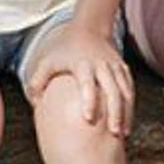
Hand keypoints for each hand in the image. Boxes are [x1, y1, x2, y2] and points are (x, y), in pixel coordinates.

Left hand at [27, 21, 133, 137]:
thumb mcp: (48, 61)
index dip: (89, 100)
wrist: (89, 29)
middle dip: (115, 111)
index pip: (87, 83)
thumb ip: (38, 80)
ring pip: (125, 91)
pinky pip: (130, 88)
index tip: (88, 119)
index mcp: (83, 64)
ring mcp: (115, 67)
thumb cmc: (65, 51)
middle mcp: (102, 65)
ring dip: (126, 112)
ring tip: (123, 134)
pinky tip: (127, 123)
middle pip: (113, 89)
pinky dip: (130, 106)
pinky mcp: (123, 68)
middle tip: (114, 133)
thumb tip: (33, 103)